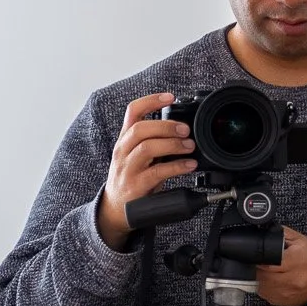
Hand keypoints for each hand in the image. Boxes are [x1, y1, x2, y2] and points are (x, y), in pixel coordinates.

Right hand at [94, 92, 197, 251]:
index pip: (132, 112)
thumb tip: (184, 130)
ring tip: (190, 146)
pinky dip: (176, 167)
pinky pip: (157, 172)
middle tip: (185, 130)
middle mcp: (123, 151)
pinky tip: (189, 165)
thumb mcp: (137, 154)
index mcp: (125, 139)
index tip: (170, 97)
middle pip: (140, 129)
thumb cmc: (131, 177)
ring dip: (172, 144)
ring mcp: (127, 168)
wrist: (116, 208)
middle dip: (166, 126)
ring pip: (146, 148)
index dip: (151, 101)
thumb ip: (154, 140)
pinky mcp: (136, 185)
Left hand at [256, 227, 306, 305]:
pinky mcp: (287, 301)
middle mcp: (293, 279)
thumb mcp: (300, 239)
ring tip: (268, 272)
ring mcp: (290, 292)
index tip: (259, 258)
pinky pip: (268, 296)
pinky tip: (273, 282)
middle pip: (264, 276)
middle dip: (259, 269)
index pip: (267, 263)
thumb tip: (264, 233)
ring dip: (261, 280)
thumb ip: (281, 234)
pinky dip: (266, 289)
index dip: (260, 260)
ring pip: (263, 288)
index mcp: (296, 261)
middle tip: (263, 264)